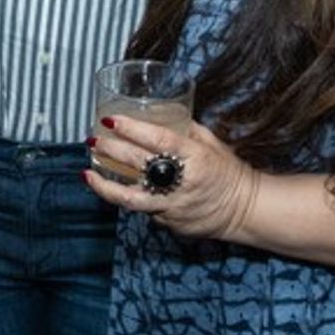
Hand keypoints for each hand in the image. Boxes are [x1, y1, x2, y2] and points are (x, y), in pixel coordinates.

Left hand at [85, 115, 259, 241]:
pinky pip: (146, 210)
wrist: (246, 210)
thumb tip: (158, 111)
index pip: (159, 140)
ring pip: (133, 199)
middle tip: (94, 141)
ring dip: (106, 186)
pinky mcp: (172, 223)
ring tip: (88, 174)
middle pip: (140, 165)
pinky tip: (113, 189)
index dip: (132, 129)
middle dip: (111, 151)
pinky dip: (129, 198)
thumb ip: (184, 129)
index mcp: (196, 157)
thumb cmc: (228, 171)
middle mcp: (184, 182)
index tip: (111, 120)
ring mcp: (176, 206)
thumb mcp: (211, 144)